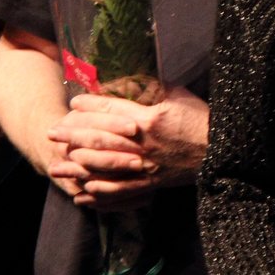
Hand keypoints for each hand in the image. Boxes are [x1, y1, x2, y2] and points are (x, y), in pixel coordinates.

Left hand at [46, 86, 209, 210]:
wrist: (223, 151)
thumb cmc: (202, 119)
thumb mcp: (178, 95)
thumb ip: (151, 87)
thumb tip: (125, 81)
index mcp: (149, 119)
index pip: (111, 111)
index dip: (89, 107)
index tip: (72, 104)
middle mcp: (144, 144)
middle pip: (100, 139)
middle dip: (73, 137)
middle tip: (52, 134)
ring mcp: (146, 166)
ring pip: (105, 168)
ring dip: (78, 168)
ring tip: (56, 166)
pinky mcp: (152, 183)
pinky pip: (122, 192)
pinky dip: (102, 194)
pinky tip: (84, 193)